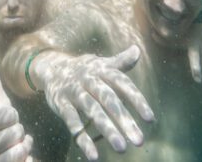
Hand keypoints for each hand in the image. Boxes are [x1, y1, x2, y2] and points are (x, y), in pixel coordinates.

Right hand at [0, 59, 33, 161]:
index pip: (9, 114)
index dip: (13, 115)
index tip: (7, 119)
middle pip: (16, 132)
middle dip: (20, 131)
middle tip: (13, 133)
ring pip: (19, 152)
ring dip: (24, 146)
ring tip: (18, 144)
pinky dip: (28, 159)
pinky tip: (22, 157)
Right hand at [37, 46, 153, 160]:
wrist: (51, 67)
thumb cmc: (84, 69)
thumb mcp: (101, 64)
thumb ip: (120, 62)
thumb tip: (137, 50)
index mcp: (101, 70)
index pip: (122, 83)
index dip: (136, 100)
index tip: (150, 119)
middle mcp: (88, 79)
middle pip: (108, 99)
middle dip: (124, 120)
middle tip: (139, 141)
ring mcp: (74, 91)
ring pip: (91, 110)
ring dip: (107, 129)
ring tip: (122, 148)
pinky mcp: (61, 103)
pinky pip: (72, 121)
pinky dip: (82, 138)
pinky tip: (94, 155)